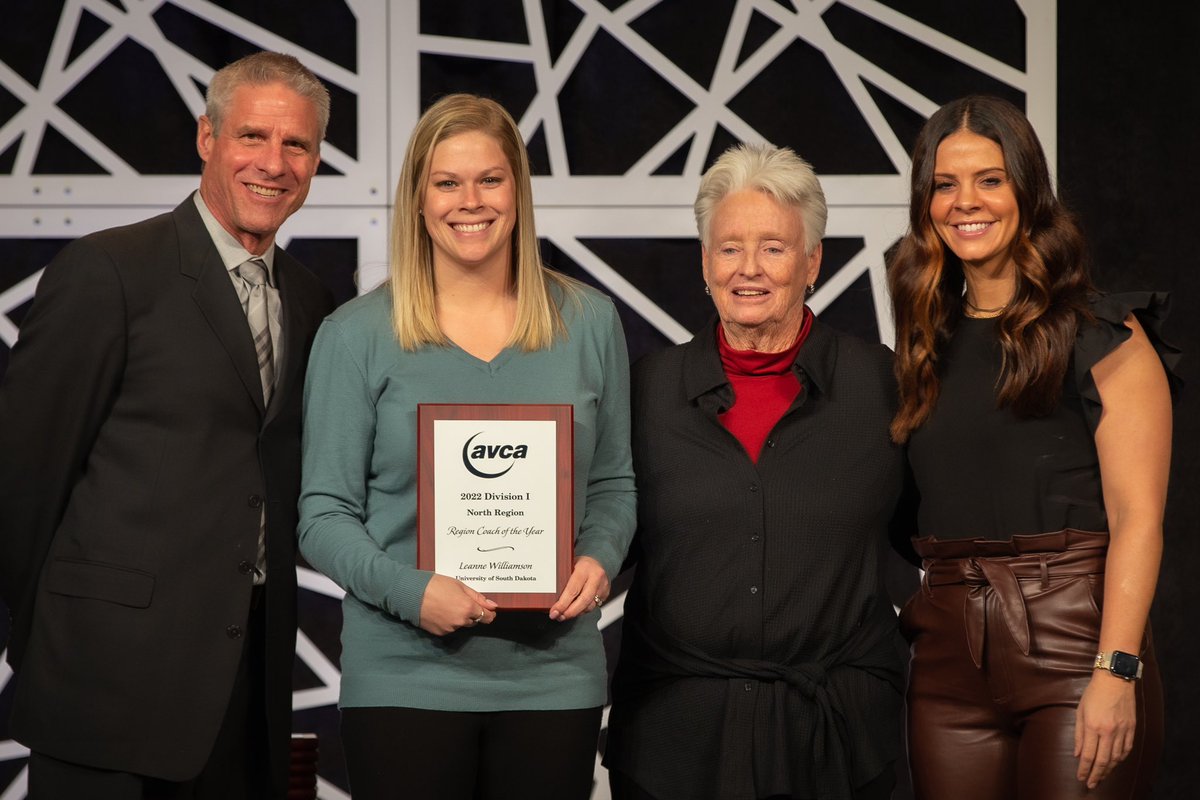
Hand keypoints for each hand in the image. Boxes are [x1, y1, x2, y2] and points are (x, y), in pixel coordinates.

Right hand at [418, 574, 497, 634]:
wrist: (412, 594)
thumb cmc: (436, 585)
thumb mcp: (460, 585)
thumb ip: (478, 597)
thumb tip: (493, 606)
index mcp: (468, 608)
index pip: (486, 617)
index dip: (489, 614)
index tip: (489, 611)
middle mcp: (461, 621)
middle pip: (474, 621)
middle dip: (472, 614)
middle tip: (461, 602)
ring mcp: (450, 628)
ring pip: (461, 624)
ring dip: (459, 618)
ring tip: (448, 605)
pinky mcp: (440, 633)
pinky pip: (450, 628)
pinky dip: (448, 622)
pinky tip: (441, 611)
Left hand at [549, 556, 608, 621]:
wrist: (599, 560)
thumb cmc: (581, 564)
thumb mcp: (570, 565)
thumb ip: (563, 579)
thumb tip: (550, 597)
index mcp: (584, 569)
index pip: (573, 589)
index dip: (563, 603)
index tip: (554, 611)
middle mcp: (596, 577)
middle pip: (583, 601)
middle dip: (569, 612)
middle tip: (559, 617)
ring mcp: (602, 586)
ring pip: (589, 606)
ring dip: (575, 613)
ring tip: (564, 615)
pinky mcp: (606, 594)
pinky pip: (593, 606)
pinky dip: (582, 610)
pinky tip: (575, 610)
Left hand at [1074, 670, 1137, 787]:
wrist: (1115, 679)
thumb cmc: (1093, 693)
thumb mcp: (1080, 711)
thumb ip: (1079, 734)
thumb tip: (1077, 754)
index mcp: (1093, 727)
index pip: (1088, 755)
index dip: (1084, 769)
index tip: (1081, 778)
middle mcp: (1108, 731)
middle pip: (1103, 761)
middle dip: (1096, 775)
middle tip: (1091, 784)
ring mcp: (1122, 731)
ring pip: (1116, 758)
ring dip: (1108, 770)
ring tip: (1101, 777)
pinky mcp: (1131, 729)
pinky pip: (1126, 749)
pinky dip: (1120, 759)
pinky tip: (1114, 763)